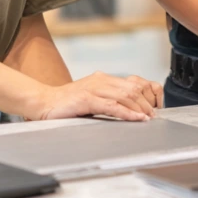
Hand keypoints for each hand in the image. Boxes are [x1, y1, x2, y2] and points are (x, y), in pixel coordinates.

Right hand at [30, 72, 162, 121]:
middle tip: (154, 116)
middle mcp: (100, 80)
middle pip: (133, 89)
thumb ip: (108, 99)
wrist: (43, 102)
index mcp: (103, 78)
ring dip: (140, 109)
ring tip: (148, 119)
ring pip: (125, 96)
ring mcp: (94, 88)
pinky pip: (112, 106)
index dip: (147, 95)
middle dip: (146, 103)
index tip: (154, 108)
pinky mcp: (87, 99)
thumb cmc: (67, 103)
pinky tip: (135, 119)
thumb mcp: (92, 97)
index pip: (133, 83)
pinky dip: (127, 113)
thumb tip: (130, 110)